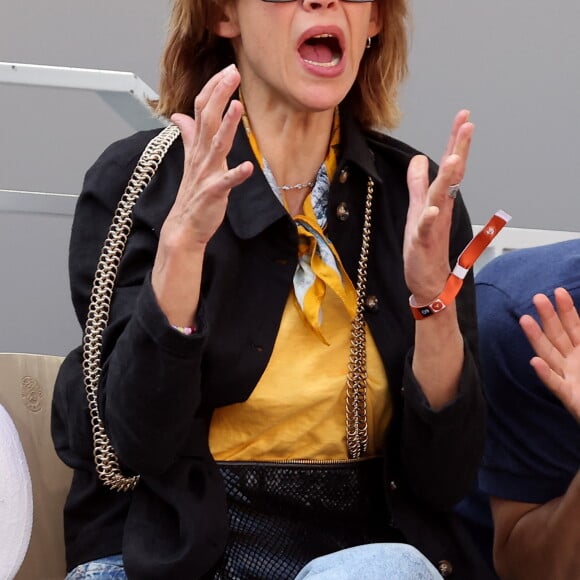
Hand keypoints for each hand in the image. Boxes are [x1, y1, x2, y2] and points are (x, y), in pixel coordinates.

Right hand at [161, 64, 253, 248]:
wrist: (184, 225)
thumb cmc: (192, 193)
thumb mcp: (191, 159)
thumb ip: (188, 136)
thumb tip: (179, 116)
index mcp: (197, 147)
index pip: (201, 110)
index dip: (213, 89)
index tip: (227, 70)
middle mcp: (201, 156)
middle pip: (207, 119)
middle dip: (219, 95)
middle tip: (232, 72)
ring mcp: (206, 174)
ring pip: (216, 145)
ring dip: (226, 126)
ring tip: (237, 106)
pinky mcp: (213, 192)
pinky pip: (225, 182)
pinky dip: (236, 174)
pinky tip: (248, 167)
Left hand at [403, 110, 473, 303]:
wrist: (428, 280)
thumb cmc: (424, 245)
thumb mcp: (417, 208)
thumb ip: (418, 184)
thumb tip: (418, 159)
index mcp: (439, 198)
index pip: (450, 166)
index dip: (455, 141)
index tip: (464, 116)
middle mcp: (440, 208)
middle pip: (452, 175)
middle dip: (458, 149)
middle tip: (468, 125)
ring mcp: (432, 224)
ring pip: (440, 198)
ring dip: (447, 179)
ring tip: (453, 159)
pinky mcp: (423, 242)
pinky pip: (426, 228)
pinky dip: (429, 218)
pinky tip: (432, 209)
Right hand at [520, 288, 579, 421]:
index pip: (574, 326)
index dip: (567, 310)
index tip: (558, 291)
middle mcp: (572, 362)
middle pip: (557, 336)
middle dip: (548, 317)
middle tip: (538, 298)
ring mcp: (568, 378)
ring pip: (550, 354)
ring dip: (537, 338)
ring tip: (525, 320)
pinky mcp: (569, 397)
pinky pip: (555, 384)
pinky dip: (545, 373)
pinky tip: (535, 361)